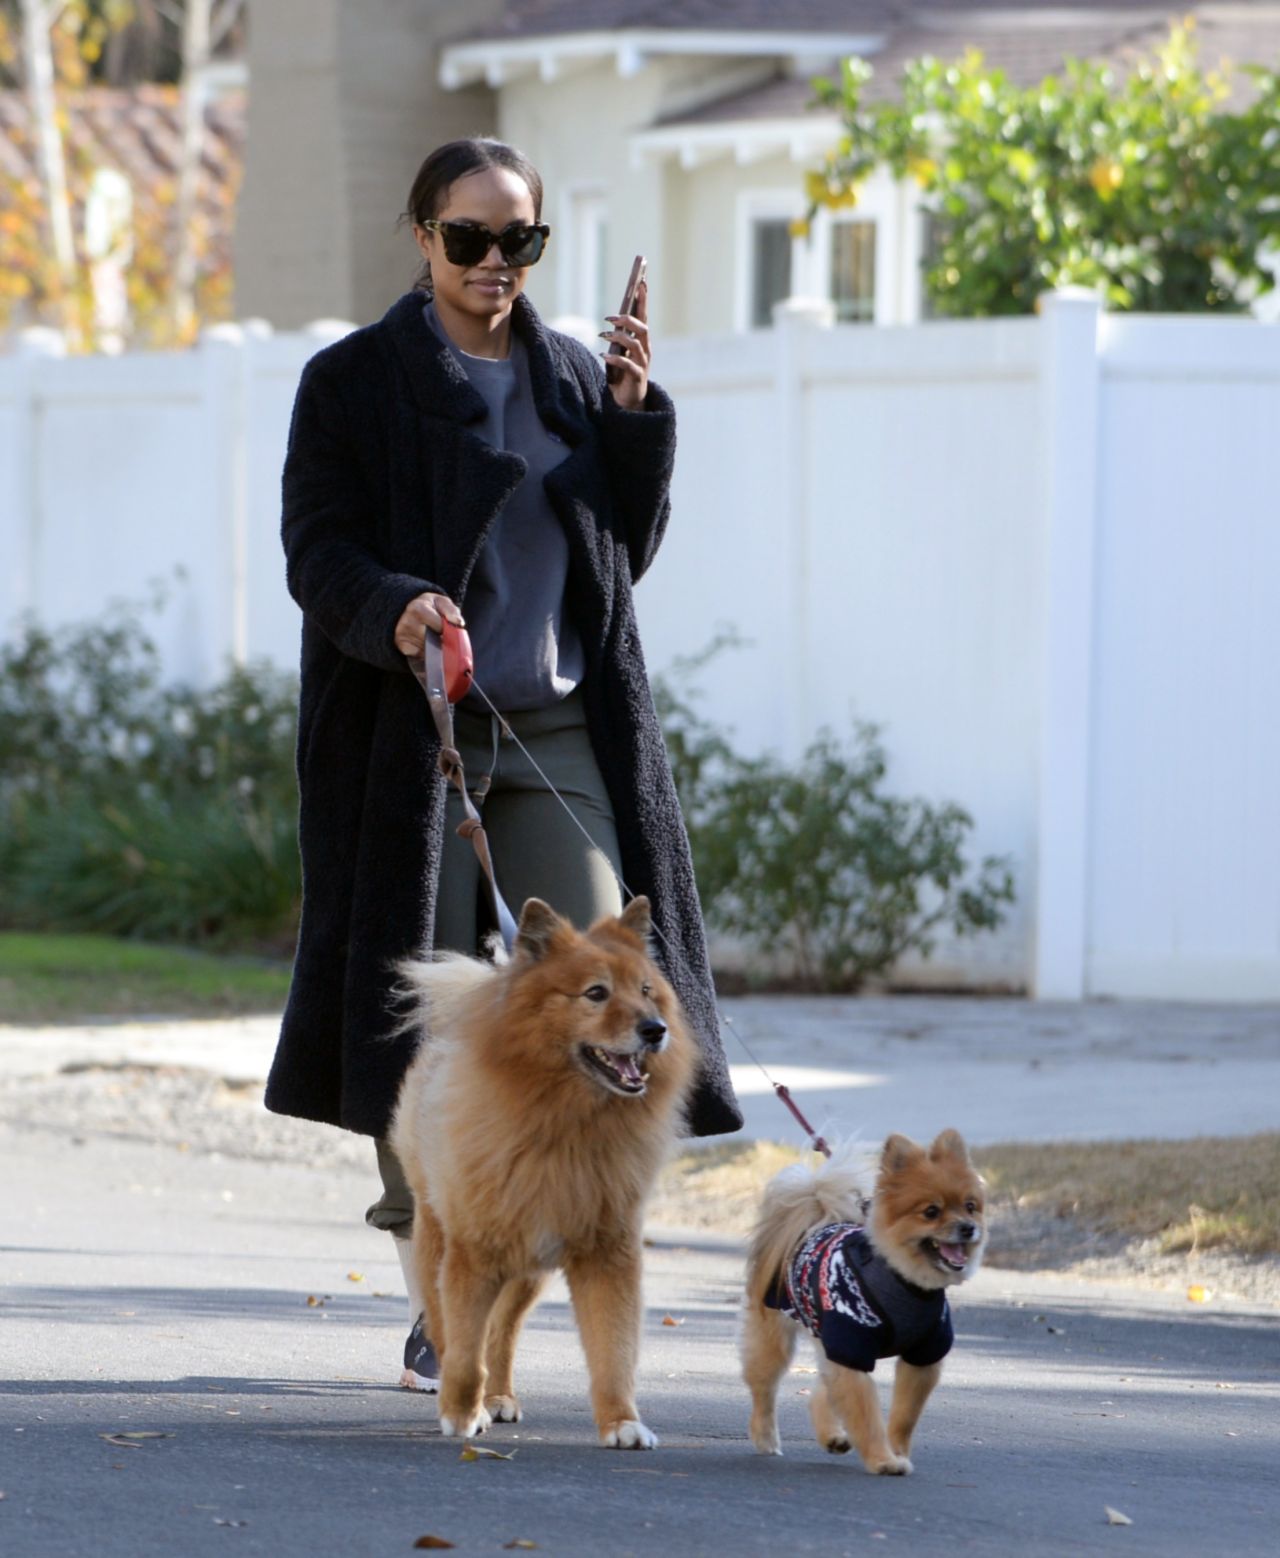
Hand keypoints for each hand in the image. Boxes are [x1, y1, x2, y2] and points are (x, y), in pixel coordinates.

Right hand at [394, 592, 463, 656]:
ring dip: (433, 646)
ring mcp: (403, 634)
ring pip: (428, 650)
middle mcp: (407, 622)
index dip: (447, 630)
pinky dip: (424, 652)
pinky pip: (419, 655)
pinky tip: (423, 642)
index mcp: (418, 608)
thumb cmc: (430, 607)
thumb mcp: (442, 602)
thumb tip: (459, 622)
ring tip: (431, 635)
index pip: (440, 627)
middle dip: (440, 640)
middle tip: (439, 633)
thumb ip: (452, 611)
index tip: (447, 629)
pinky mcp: (401, 645)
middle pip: (433, 641)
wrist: (411, 609)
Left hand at [601, 279, 649, 410]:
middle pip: (642, 329)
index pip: (644, 317)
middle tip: (611, 318)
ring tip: (603, 336)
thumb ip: (620, 338)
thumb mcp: (621, 352)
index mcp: (642, 342)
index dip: (643, 300)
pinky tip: (604, 356)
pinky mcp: (637, 377)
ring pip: (635, 344)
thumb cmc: (623, 374)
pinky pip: (627, 365)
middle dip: (628, 320)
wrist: (629, 401)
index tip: (641, 283)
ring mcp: (643, 364)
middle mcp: (646, 350)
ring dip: (619, 337)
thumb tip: (613, 320)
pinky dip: (615, 359)